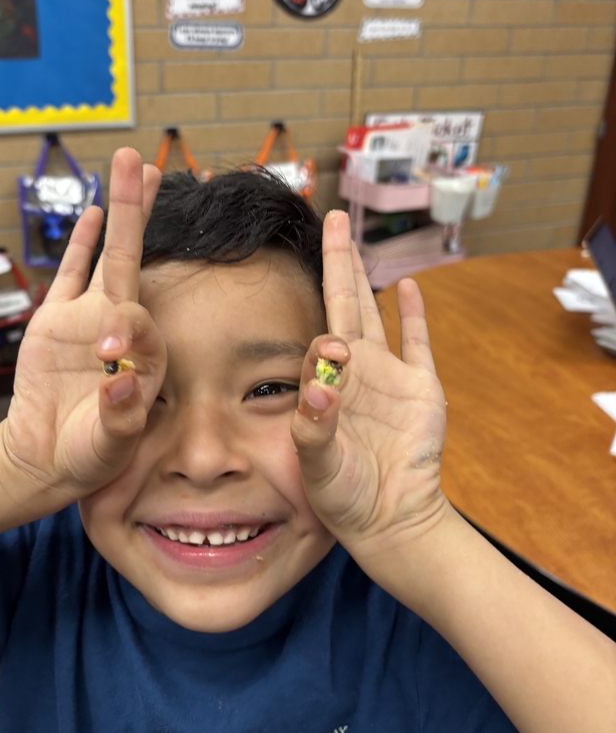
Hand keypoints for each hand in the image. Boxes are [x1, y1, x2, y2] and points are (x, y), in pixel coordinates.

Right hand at [1, 148, 166, 500]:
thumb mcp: (108, 446)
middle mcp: (122, 327)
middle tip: (154, 164)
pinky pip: (70, 274)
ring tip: (131, 163)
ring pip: (107, 254)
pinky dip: (81, 243)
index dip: (125, 332)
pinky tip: (95, 210)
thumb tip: (122, 380)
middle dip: (143, 212)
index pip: (140, 325)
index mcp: (145, 356)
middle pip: (136, 259)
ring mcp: (88, 318)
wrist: (46, 458)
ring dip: (120, 211)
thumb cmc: (88, 455)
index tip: (105, 357)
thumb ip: (119, 417)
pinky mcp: (55, 321)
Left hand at [291, 210, 448, 550]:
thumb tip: (321, 386)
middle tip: (328, 215)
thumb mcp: (318, 463)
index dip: (313, 324)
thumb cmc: (343, 494)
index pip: (317, 335)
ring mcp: (389, 375)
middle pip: (343, 301)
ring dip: (366, 273)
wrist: (390, 518)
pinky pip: (418, 343)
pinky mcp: (422, 387)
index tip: (311, 322)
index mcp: (324, 382)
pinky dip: (413, 315)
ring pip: (376, 311)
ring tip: (353, 235)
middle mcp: (354, 369)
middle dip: (336, 260)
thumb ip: (314, 426)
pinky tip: (406, 285)